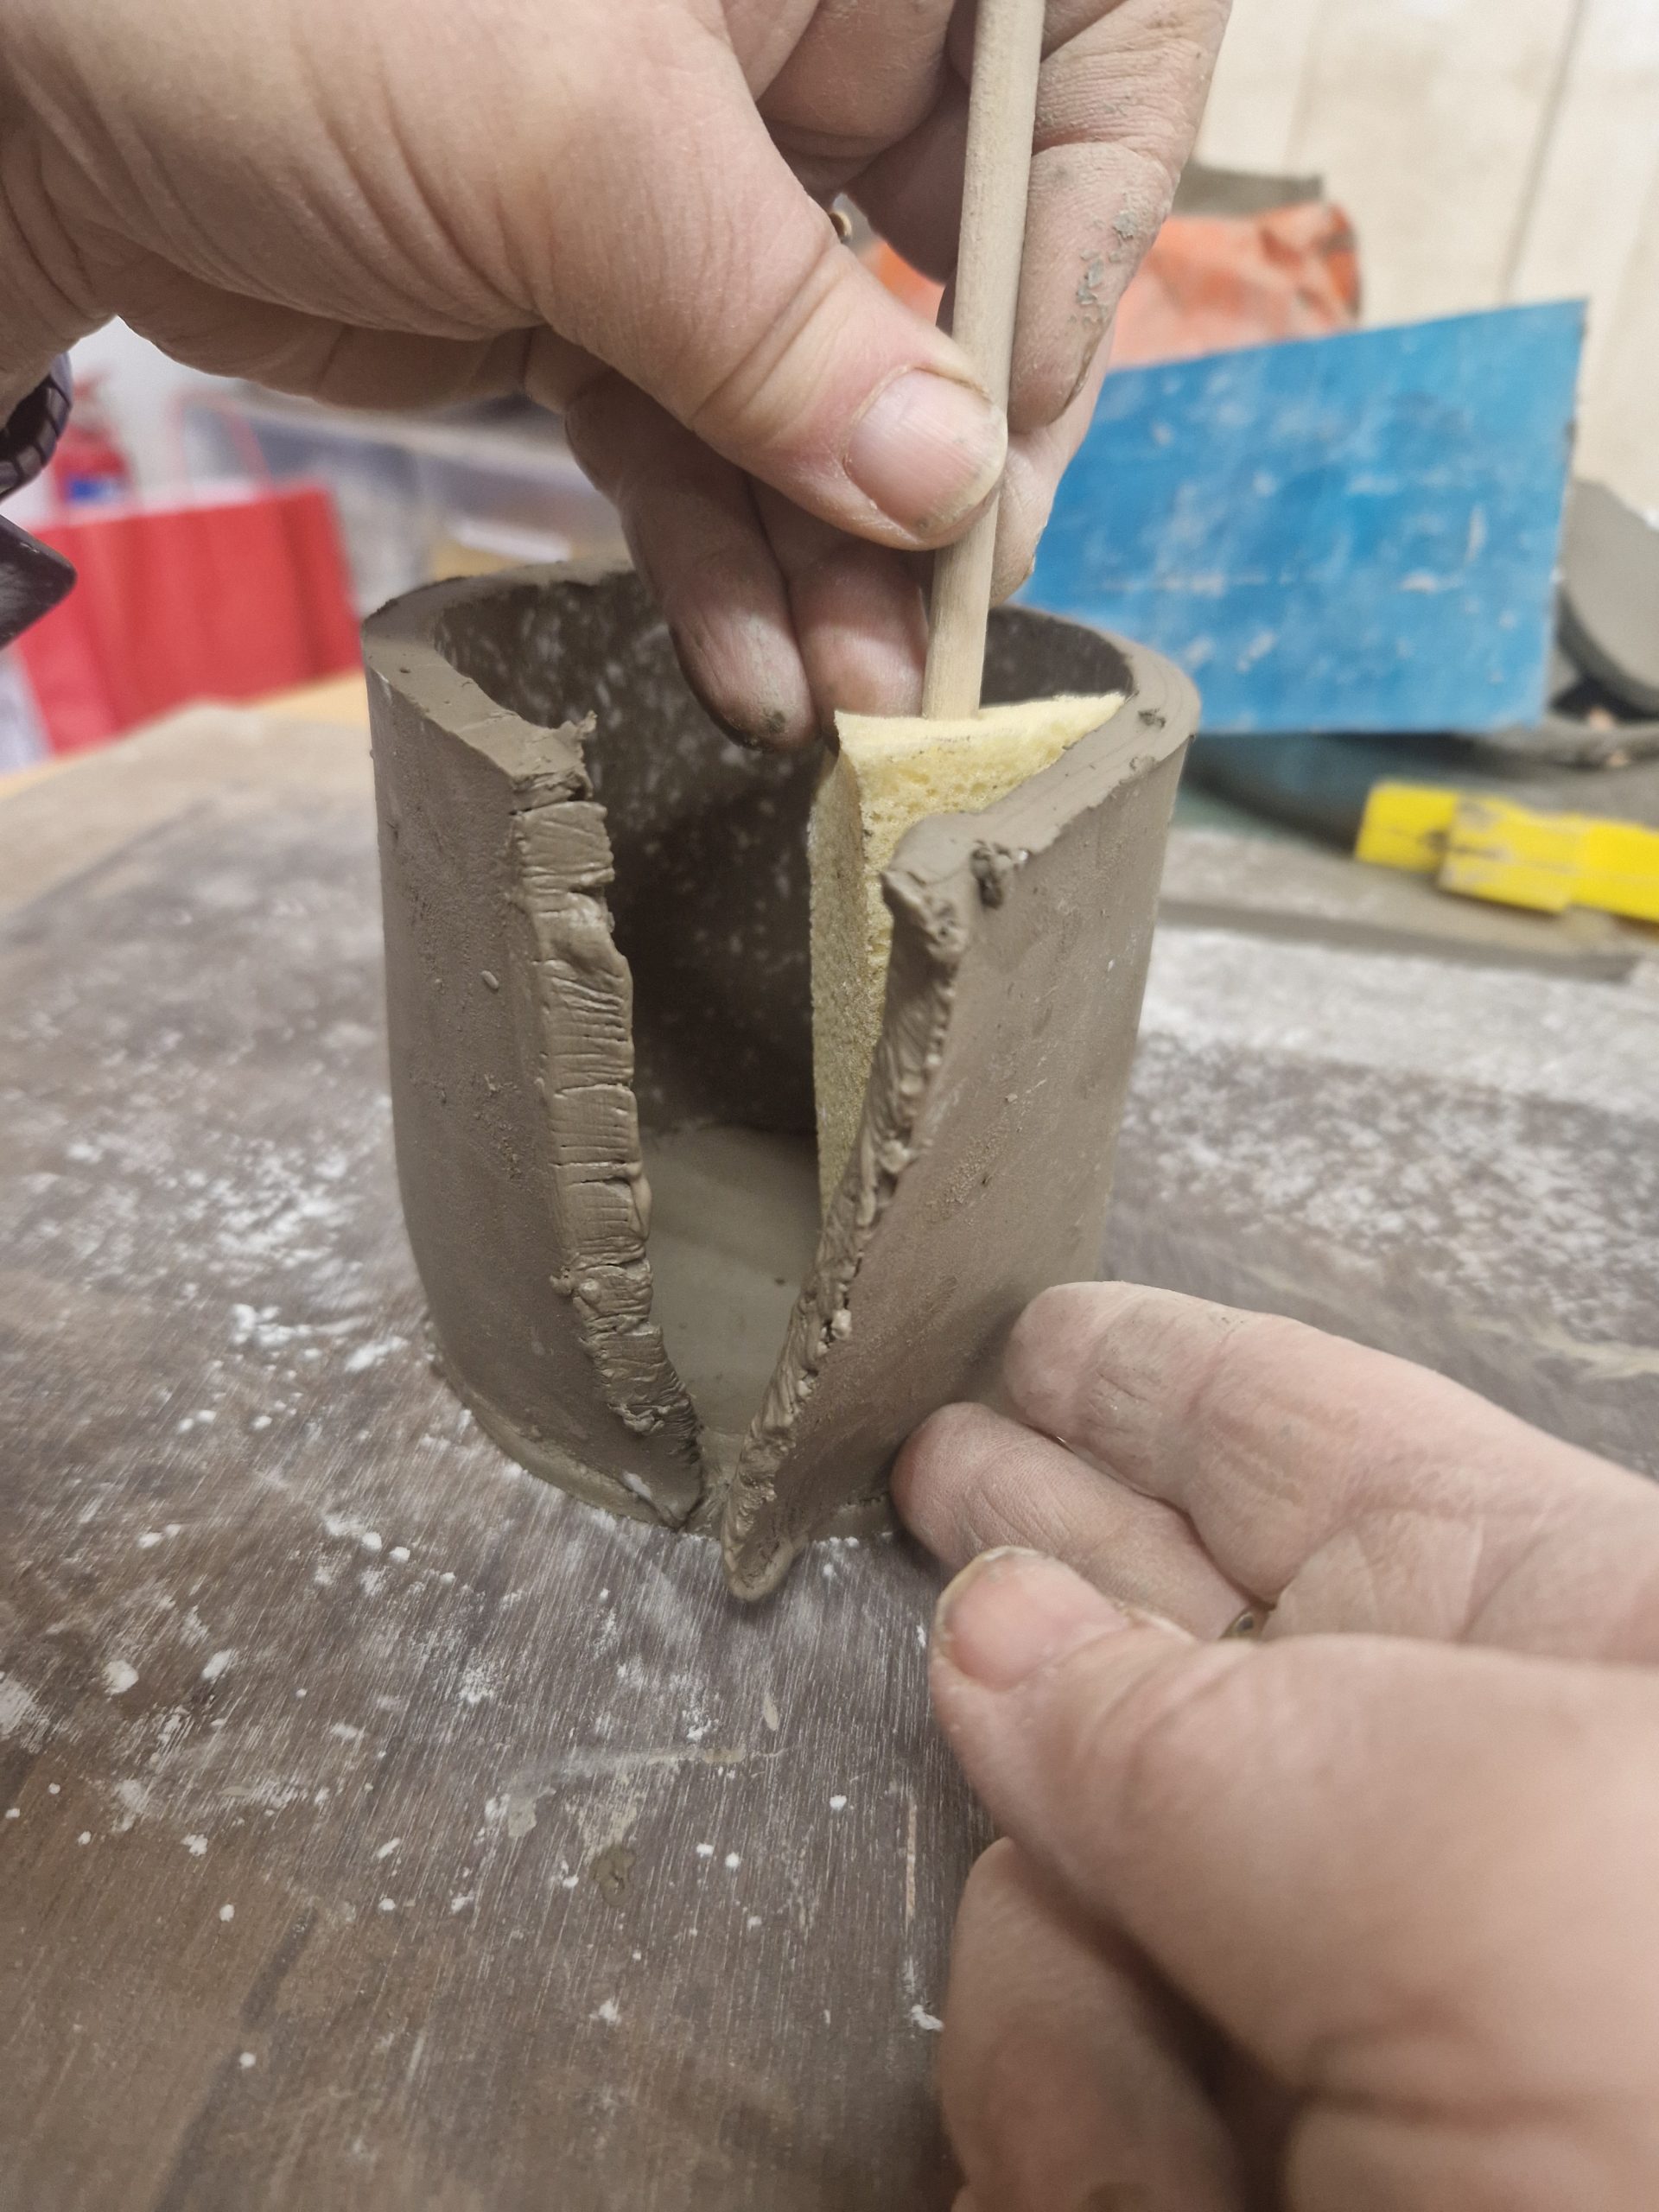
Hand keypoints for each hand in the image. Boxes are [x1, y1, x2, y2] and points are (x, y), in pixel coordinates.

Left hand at [0, 0, 1224, 744]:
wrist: (28, 87)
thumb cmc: (286, 3)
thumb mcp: (580, 148)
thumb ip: (785, 332)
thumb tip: (952, 491)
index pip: (1085, 49)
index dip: (1089, 228)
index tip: (1014, 400)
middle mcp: (795, 37)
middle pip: (964, 259)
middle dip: (952, 460)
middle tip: (949, 624)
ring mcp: (696, 179)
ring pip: (828, 386)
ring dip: (843, 560)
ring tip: (855, 703)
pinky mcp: (600, 297)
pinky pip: (706, 442)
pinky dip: (727, 558)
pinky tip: (752, 671)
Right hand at [894, 1283, 1658, 2209]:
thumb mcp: (1485, 1858)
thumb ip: (1192, 1731)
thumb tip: (984, 1635)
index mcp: (1562, 1640)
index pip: (1308, 1440)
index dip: (1158, 1380)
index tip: (1032, 1339)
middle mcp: (1431, 1798)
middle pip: (1158, 1639)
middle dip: (1043, 1579)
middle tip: (923, 1482)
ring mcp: (1327, 1996)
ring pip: (1063, 1903)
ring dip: (1077, 2028)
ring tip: (1198, 2179)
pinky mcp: (1235, 2163)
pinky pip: (1054, 2103)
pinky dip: (1083, 2167)